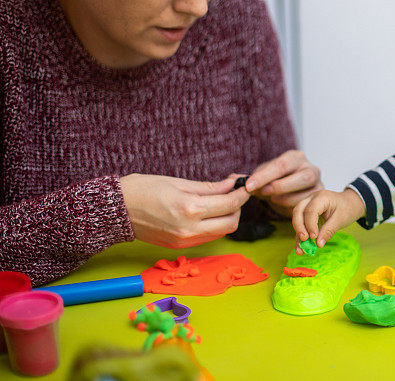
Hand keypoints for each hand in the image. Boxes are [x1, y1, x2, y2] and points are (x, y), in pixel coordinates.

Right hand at [120, 173, 248, 248]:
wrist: (115, 210)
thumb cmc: (144, 189)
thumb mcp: (178, 182)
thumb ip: (209, 187)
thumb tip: (232, 184)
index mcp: (190, 209)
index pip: (229, 204)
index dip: (242, 193)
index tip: (245, 184)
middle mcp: (190, 229)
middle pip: (231, 223)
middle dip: (238, 207)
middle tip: (236, 192)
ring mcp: (185, 241)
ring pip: (221, 232)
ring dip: (228, 217)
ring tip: (223, 200)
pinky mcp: (179, 246)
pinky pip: (207, 237)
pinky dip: (215, 225)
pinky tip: (209, 212)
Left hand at [244, 150, 322, 216]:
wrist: (291, 190)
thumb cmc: (277, 180)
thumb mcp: (263, 176)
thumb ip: (251, 178)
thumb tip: (236, 180)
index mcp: (295, 157)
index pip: (281, 165)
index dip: (264, 176)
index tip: (249, 186)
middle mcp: (310, 168)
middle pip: (302, 177)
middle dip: (280, 187)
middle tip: (263, 193)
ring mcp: (318, 184)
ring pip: (306, 193)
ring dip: (285, 199)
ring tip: (272, 200)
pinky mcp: (318, 199)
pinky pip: (307, 206)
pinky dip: (292, 207)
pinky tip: (281, 205)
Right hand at [291, 188, 365, 253]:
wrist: (350, 203)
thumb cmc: (347, 208)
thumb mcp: (340, 220)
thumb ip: (329, 231)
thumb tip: (318, 244)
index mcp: (321, 197)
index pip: (310, 210)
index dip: (310, 225)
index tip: (314, 237)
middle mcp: (311, 199)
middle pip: (298, 211)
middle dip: (299, 227)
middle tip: (304, 240)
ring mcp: (307, 205)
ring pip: (297, 218)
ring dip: (297, 234)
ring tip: (300, 250)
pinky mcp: (306, 213)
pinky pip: (301, 224)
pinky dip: (300, 235)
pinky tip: (301, 248)